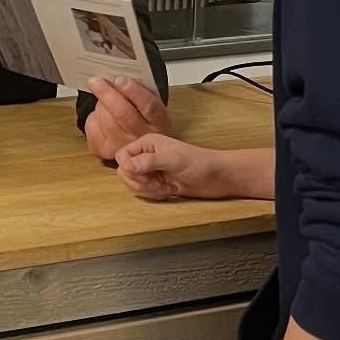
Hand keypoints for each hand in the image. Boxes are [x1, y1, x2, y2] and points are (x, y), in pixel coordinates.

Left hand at [83, 76, 169, 160]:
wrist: (138, 143)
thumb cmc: (142, 116)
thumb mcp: (150, 101)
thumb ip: (140, 90)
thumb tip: (118, 78)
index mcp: (159, 121)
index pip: (149, 106)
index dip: (133, 92)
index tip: (120, 80)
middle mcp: (143, 137)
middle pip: (122, 113)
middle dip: (107, 94)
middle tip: (96, 81)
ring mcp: (123, 146)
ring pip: (105, 119)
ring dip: (100, 105)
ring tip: (103, 100)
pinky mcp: (105, 150)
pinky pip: (92, 127)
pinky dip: (92, 117)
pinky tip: (100, 117)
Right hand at [115, 134, 230, 200]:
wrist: (217, 177)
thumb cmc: (200, 163)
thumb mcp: (173, 160)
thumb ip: (148, 162)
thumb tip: (126, 166)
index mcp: (148, 143)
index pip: (122, 155)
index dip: (129, 168)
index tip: (145, 173)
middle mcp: (147, 155)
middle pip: (124, 172)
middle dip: (138, 182)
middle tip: (156, 182)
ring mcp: (151, 170)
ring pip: (132, 183)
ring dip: (147, 190)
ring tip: (164, 187)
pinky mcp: (157, 183)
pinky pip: (144, 192)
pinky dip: (153, 195)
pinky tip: (167, 191)